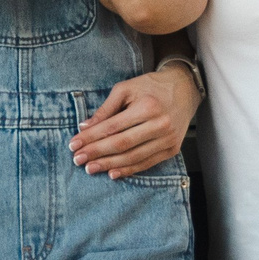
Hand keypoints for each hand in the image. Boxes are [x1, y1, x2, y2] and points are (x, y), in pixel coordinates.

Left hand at [71, 63, 198, 176]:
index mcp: (147, 106)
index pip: (113, 127)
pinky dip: (129, 169)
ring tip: (90, 168)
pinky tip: (113, 172)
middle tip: (78, 159)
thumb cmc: (150, 86)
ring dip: (110, 164)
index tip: (74, 144)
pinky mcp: (172, 149)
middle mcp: (160, 124)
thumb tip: (85, 127)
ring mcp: (168, 139)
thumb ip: (106, 109)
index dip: (91, 137)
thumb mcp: (126, 89)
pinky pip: (147, 163)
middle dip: (97, 153)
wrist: (184, 88)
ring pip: (134, 157)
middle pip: (122, 144)